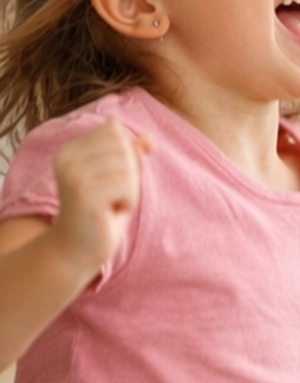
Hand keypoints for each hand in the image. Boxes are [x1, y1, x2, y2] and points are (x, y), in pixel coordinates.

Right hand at [52, 122, 148, 276]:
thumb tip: (149, 139)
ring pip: (128, 167)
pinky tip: (110, 213)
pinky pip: (128, 185)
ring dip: (129, 190)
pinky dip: (129, 202)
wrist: (76, 251)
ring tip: (110, 205)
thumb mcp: (118, 179)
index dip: (125, 157)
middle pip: (123, 147)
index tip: (108, 182)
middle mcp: (67, 158)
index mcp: (71, 150)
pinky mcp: (84, 193)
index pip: (114, 131)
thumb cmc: (101, 214)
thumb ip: (131, 155)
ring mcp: (74, 174)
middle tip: (111, 197)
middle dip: (129, 175)